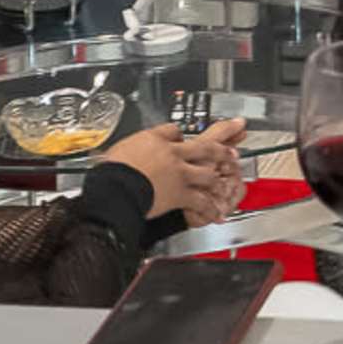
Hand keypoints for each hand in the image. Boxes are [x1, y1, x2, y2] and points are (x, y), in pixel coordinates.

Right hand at [102, 116, 248, 222]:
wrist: (116, 187)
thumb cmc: (113, 170)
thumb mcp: (119, 148)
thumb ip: (132, 148)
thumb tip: (128, 150)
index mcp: (156, 141)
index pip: (173, 131)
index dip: (179, 135)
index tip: (182, 137)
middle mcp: (173, 154)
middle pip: (203, 147)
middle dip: (220, 149)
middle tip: (230, 150)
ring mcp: (180, 174)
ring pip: (208, 173)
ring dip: (219, 178)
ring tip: (227, 181)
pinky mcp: (181, 193)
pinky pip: (201, 201)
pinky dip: (210, 208)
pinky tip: (216, 212)